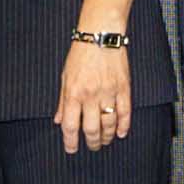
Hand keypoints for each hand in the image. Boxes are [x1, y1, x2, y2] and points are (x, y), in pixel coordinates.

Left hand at [57, 39, 136, 156]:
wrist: (100, 34)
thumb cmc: (80, 54)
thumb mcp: (65, 77)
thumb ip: (63, 101)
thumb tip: (58, 120)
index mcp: (73, 93)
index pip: (70, 125)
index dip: (70, 142)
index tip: (71, 149)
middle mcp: (90, 96)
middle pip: (91, 129)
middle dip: (91, 142)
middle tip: (92, 146)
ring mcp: (108, 92)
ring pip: (109, 124)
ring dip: (107, 136)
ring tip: (105, 140)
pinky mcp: (123, 88)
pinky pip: (125, 112)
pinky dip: (123, 126)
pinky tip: (120, 133)